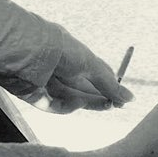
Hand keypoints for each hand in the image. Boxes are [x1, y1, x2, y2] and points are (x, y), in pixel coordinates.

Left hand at [0, 24, 136, 113]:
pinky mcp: (34, 95)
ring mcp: (46, 82)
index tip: (121, 98)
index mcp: (71, 55)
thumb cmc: (60, 49)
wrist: (27, 51)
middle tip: (114, 105)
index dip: (106, 86)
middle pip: (82, 89)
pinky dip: (68, 106)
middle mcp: (58, 68)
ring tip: (105, 105)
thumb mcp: (90, 64)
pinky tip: (78, 102)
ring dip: (87, 103)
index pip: (91, 73)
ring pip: (70, 98)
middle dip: (98, 97)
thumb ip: (109, 83)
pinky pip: (55, 106)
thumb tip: (130, 98)